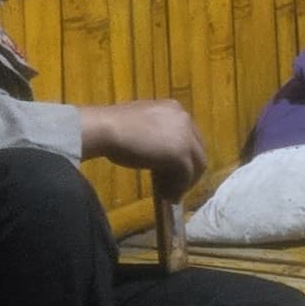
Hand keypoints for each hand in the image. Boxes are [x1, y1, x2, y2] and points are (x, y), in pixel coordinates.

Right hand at [80, 99, 206, 185]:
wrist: (106, 128)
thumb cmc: (114, 126)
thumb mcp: (142, 124)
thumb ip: (157, 133)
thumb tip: (161, 154)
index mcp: (174, 109)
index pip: (190, 136)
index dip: (184, 155)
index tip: (174, 170)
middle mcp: (185, 119)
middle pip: (198, 150)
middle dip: (189, 171)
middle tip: (176, 185)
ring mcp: (185, 136)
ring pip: (197, 164)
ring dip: (186, 182)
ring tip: (171, 194)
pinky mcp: (181, 154)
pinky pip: (186, 175)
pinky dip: (179, 188)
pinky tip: (168, 196)